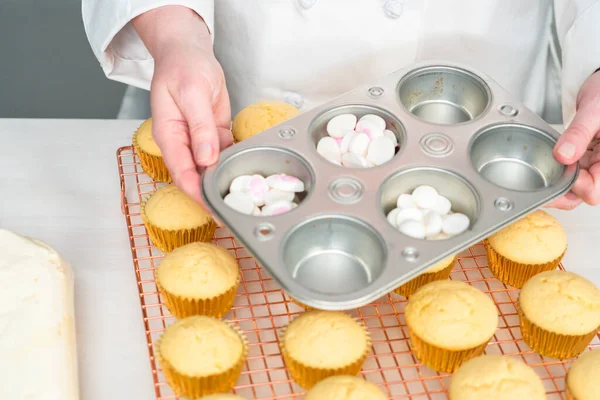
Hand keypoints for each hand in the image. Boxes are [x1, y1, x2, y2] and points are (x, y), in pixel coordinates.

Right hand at [133, 6, 232, 203]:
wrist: (189, 52)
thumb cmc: (183, 66)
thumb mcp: (192, 93)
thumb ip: (200, 127)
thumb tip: (206, 158)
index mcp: (169, 135)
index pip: (182, 173)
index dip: (197, 193)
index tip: (214, 208)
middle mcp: (182, 143)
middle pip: (197, 176)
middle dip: (214, 195)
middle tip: (236, 211)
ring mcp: (198, 141)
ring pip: (212, 169)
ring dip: (226, 181)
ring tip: (246, 198)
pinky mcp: (213, 135)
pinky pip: (225, 154)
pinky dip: (235, 162)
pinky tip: (249, 171)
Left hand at [547, 71, 599, 209]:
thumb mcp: (594, 109)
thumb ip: (579, 133)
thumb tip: (563, 156)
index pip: (595, 189)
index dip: (576, 186)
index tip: (560, 171)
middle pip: (586, 193)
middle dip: (563, 193)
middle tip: (540, 187)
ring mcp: (597, 162)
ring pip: (578, 187)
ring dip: (559, 185)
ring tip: (540, 181)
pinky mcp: (587, 158)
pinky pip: (574, 173)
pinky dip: (560, 174)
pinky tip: (547, 169)